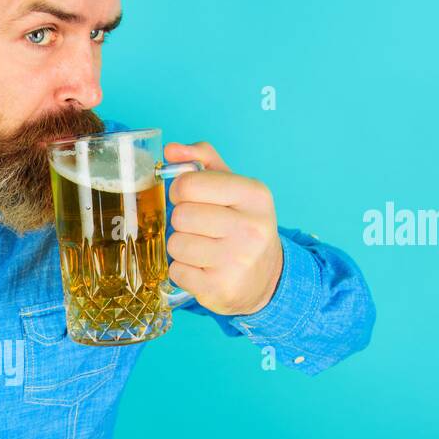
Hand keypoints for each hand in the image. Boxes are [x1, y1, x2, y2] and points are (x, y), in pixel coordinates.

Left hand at [163, 141, 283, 315]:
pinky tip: (202, 269)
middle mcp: (250, 227)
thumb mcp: (233, 187)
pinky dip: (182, 271)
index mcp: (254, 194)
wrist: (268, 277)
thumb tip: (170, 150)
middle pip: (181, 215)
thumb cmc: (242, 225)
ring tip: (202, 249)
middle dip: (182, 221)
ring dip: (181, 247)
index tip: (189, 198)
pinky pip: (176, 272)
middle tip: (199, 228)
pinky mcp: (221, 288)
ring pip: (176, 245)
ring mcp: (237, 261)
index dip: (180, 191)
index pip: (190, 184)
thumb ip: (202, 160)